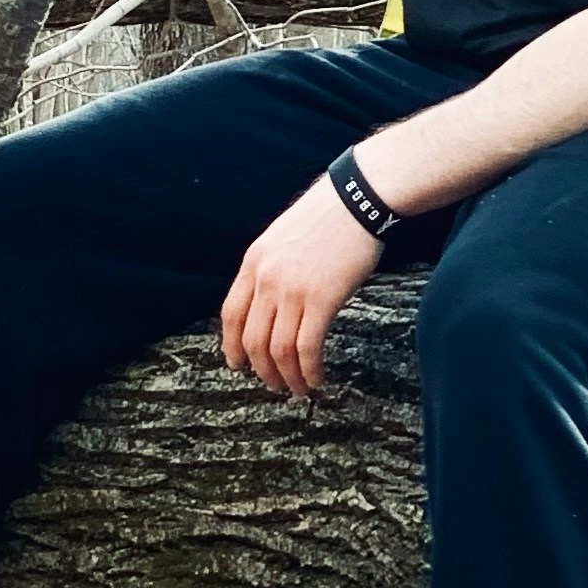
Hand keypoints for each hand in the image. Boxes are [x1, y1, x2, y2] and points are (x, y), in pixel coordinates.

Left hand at [221, 177, 382, 399]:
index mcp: (253, 263)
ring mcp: (292, 290)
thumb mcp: (282, 237)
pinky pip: (307, 347)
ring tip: (298, 388)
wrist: (356, 199)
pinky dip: (309, 370)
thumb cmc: (327, 217)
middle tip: (274, 385)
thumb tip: (271, 302)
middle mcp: (267, 279)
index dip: (232, 346)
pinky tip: (317, 379)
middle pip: (253, 339)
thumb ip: (271, 267)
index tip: (238, 365)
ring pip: (279, 350)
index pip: (231, 315)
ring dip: (287, 377)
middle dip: (262, 370)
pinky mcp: (322, 299)